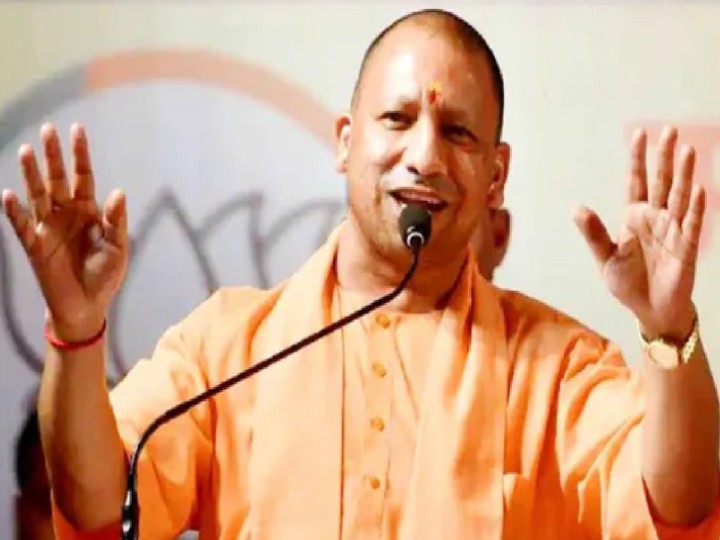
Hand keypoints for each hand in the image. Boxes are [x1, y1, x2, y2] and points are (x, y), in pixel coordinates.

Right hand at [1, 123, 128, 339]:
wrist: (88, 306)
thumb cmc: (105, 275)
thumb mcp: (118, 247)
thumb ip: (116, 221)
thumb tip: (118, 192)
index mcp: (89, 211)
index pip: (83, 177)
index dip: (80, 155)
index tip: (77, 129)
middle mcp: (66, 214)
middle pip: (57, 179)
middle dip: (53, 155)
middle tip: (47, 130)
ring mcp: (48, 228)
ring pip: (38, 195)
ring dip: (31, 174)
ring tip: (26, 151)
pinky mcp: (35, 246)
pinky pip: (22, 225)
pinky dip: (14, 211)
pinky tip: (8, 195)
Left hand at [574, 125, 704, 340]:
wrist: (650, 310)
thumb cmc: (628, 282)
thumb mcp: (606, 257)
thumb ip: (594, 233)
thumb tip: (576, 208)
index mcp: (634, 217)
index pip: (637, 181)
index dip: (638, 159)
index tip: (640, 134)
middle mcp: (655, 218)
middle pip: (662, 182)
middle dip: (665, 157)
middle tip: (669, 130)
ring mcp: (673, 230)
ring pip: (680, 197)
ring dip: (684, 175)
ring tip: (687, 150)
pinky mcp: (687, 248)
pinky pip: (692, 225)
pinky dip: (696, 208)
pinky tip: (699, 190)